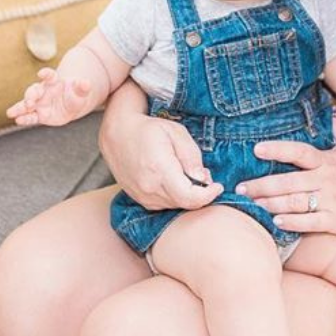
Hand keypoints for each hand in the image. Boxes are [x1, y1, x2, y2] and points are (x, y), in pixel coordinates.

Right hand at [6, 68, 91, 126]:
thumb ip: (83, 87)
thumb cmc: (75, 95)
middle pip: (34, 90)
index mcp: (54, 81)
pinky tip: (18, 120)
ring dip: (20, 108)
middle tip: (29, 101)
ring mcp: (40, 103)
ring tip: (11, 113)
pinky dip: (24, 118)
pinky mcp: (39, 115)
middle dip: (30, 95)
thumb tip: (86, 83)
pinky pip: (30, 117)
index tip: (42, 73)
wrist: (72, 106)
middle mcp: (43, 91)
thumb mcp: (82, 91)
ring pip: (27, 104)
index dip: (46, 73)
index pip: (49, 75)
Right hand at [100, 83, 222, 210]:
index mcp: (160, 170)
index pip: (190, 197)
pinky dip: (174, 197)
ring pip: (174, 206)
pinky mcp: (138, 198)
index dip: (209, 195)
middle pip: (184, 204)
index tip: (218, 186)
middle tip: (205, 176)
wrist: (118, 133)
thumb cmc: (148, 129)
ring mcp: (141, 195)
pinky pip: (162, 205)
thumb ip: (191, 156)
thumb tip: (203, 178)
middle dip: (200, 194)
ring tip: (187, 175)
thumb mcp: (176, 132)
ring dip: (187, 196)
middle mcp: (149, 187)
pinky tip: (175, 181)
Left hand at [235, 117, 335, 236]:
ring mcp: (333, 201)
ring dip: (271, 204)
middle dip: (262, 185)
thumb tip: (330, 113)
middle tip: (241, 188)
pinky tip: (277, 221)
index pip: (299, 152)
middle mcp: (329, 179)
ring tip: (253, 205)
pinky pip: (310, 222)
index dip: (277, 149)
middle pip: (289, 180)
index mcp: (330, 161)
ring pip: (295, 202)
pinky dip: (292, 222)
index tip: (256, 148)